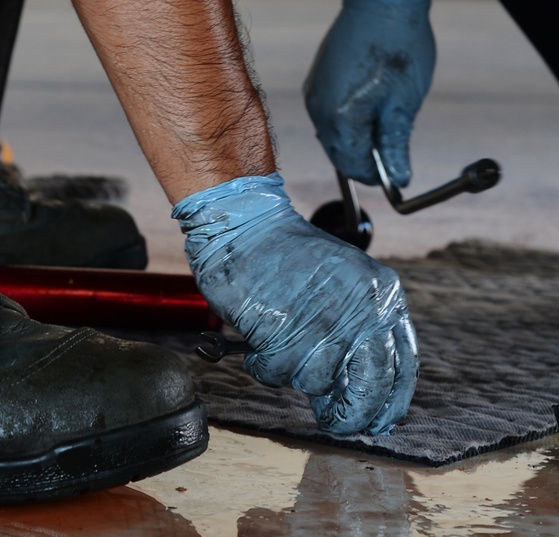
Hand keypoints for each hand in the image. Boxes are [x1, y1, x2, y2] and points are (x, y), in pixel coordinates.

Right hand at [173, 174, 418, 434]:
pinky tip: (260, 346)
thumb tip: (361, 398)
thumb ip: (359, 334)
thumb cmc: (290, 259)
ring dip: (292, 374)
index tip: (377, 422)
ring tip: (279, 349)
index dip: (389, 402)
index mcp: (384, 296)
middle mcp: (362, 309)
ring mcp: (323, 318)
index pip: (401, 366)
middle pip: (368, 386)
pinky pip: (278, 372)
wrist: (248, 227)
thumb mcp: (345, 287)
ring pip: (315, 382)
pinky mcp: (284, 326)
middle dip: (350, 414)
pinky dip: (264, 367)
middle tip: (334, 423)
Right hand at [304, 0, 434, 187]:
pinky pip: (327, 115)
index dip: (375, 176)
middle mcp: (318, 109)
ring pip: (332, 135)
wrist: (380, 0)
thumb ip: (395, 144)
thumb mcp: (404, 102)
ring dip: (356, 139)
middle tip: (394, 152)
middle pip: (338, 153)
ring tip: (385, 122)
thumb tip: (398, 179)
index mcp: (340, 117)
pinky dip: (347, 121)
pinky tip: (369, 106)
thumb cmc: (398, 46)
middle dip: (364, 159)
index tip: (396, 177)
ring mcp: (313, 94)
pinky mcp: (315, 82)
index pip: (352, 165)